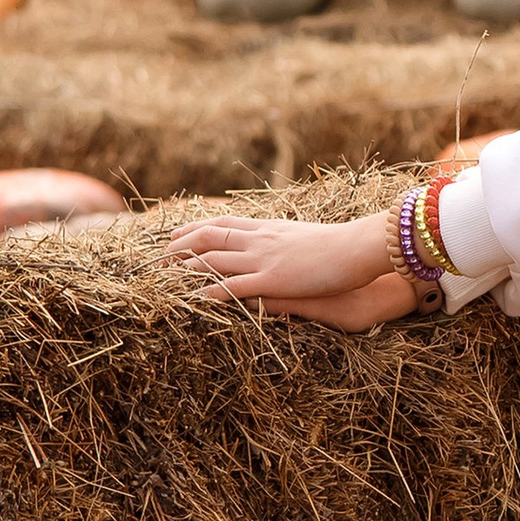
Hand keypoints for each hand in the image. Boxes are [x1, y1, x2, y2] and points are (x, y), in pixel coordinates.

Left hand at [164, 207, 419, 326]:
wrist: (359, 246)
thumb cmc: (342, 244)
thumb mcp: (308, 238)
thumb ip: (288, 241)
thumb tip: (279, 245)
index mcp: (270, 227)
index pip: (224, 222)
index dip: (196, 227)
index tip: (177, 233)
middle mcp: (261, 239)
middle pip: (210, 236)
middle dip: (181, 245)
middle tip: (161, 256)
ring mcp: (264, 258)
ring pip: (214, 259)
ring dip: (188, 267)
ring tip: (167, 277)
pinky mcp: (273, 280)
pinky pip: (233, 285)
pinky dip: (212, 290)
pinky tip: (198, 298)